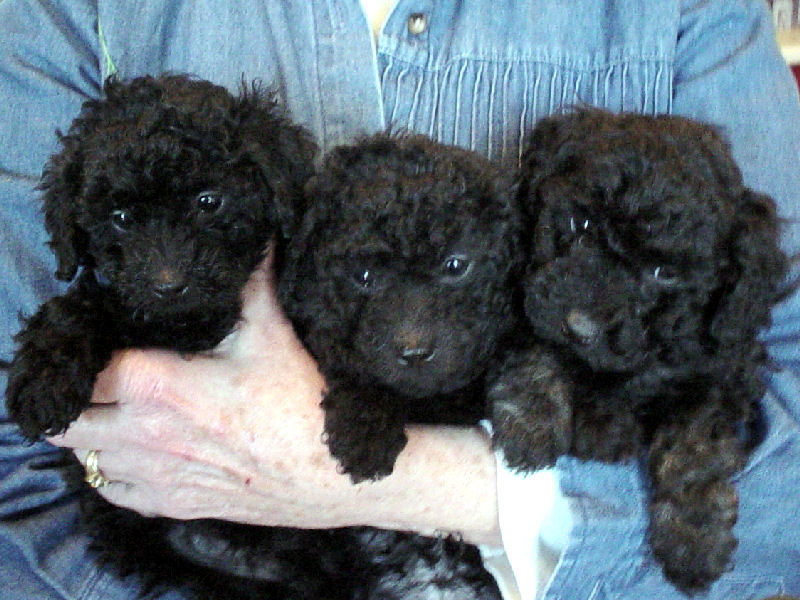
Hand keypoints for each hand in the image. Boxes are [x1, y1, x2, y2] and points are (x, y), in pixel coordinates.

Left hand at [48, 255, 500, 544]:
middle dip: (75, 393)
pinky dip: (114, 469)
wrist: (339, 474)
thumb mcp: (273, 333)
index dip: (80, 350)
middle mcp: (141, 435)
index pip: (79, 368)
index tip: (98, 337)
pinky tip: (139, 449)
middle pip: (65, 418)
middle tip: (102, 373)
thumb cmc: (304, 403)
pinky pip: (113, 490)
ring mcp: (155, 476)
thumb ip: (251, 280)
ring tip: (119, 408)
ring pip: (84, 456)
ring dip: (93, 431)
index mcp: (155, 385)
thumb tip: (256, 232)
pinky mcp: (174, 505)